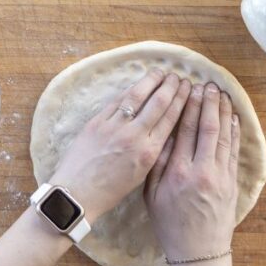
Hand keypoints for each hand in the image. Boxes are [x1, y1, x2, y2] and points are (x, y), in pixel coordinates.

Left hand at [50, 70, 191, 221]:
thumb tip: (163, 130)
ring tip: (160, 72)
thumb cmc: (110, 191)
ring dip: (151, 81)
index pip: (170, 119)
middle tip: (178, 76)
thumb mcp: (141, 175)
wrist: (77, 193)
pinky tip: (137, 83)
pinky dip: (130, 89)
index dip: (181, 100)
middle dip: (170, 87)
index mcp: (149, 153)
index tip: (188, 89)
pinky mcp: (97, 122)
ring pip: (137, 96)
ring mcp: (114, 126)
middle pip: (158, 104)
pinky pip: (117, 100)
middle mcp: (134, 136)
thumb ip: (153, 151)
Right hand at [144, 83, 239, 260]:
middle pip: (206, 128)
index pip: (183, 130)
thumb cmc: (170, 224)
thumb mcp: (151, 195)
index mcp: (176, 173)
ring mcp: (220, 176)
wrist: (198, 252)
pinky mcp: (232, 182)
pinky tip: (233, 117)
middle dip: (207, 103)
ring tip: (222, 93)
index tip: (188, 88)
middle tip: (207, 84)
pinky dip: (234, 131)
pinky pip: (234, 150)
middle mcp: (200, 171)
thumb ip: (156, 164)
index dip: (187, 106)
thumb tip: (162, 134)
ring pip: (223, 136)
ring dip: (223, 112)